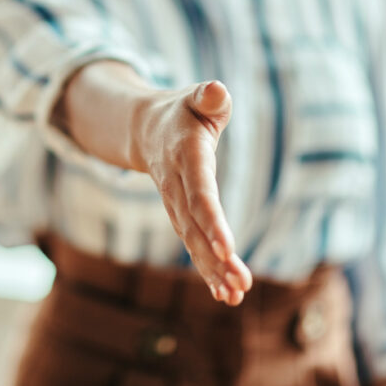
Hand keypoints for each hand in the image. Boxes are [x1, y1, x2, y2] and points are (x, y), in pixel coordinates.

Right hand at [129, 79, 252, 303]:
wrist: (145, 129)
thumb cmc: (184, 111)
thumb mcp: (197, 97)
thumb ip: (209, 96)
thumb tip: (217, 90)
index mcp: (185, 155)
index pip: (199, 191)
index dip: (212, 220)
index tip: (228, 248)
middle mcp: (176, 184)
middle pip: (195, 225)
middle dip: (215, 256)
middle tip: (239, 284)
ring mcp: (174, 203)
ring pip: (192, 241)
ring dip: (212, 270)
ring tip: (235, 295)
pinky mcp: (180, 216)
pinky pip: (192, 245)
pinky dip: (208, 269)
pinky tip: (226, 293)